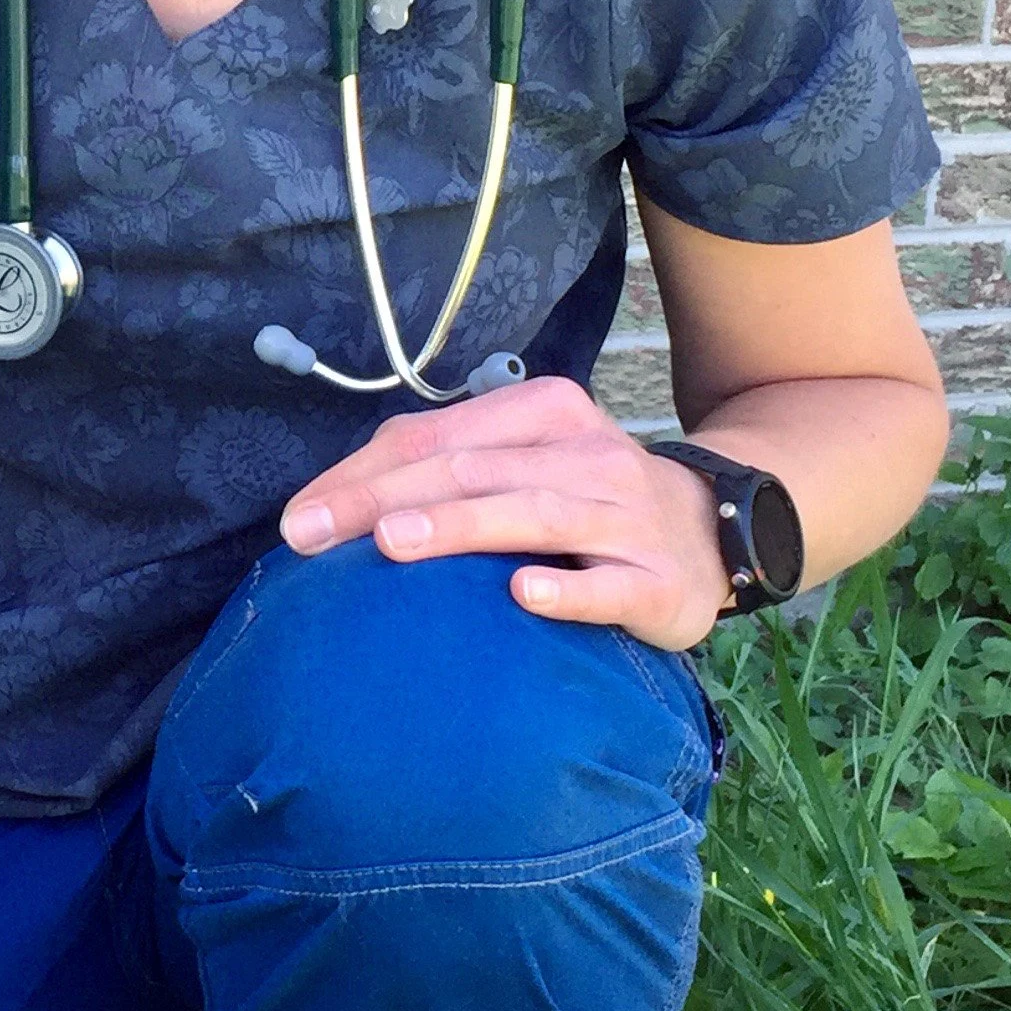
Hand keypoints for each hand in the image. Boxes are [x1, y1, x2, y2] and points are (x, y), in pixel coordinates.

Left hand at [279, 375, 733, 648]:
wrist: (712, 531)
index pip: (435, 438)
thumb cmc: (584, 500)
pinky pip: (608, 586)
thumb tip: (330, 504)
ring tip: (392, 545)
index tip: (298, 520)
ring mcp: (624, 515)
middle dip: (384, 501)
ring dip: (460, 528)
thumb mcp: (520, 462)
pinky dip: (567, 590)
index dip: (361, 476)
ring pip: (534, 515)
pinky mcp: (658, 580)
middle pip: (471, 471)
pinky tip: (524, 596)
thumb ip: (441, 471)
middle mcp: (584, 454)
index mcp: (542, 414)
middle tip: (314, 536)